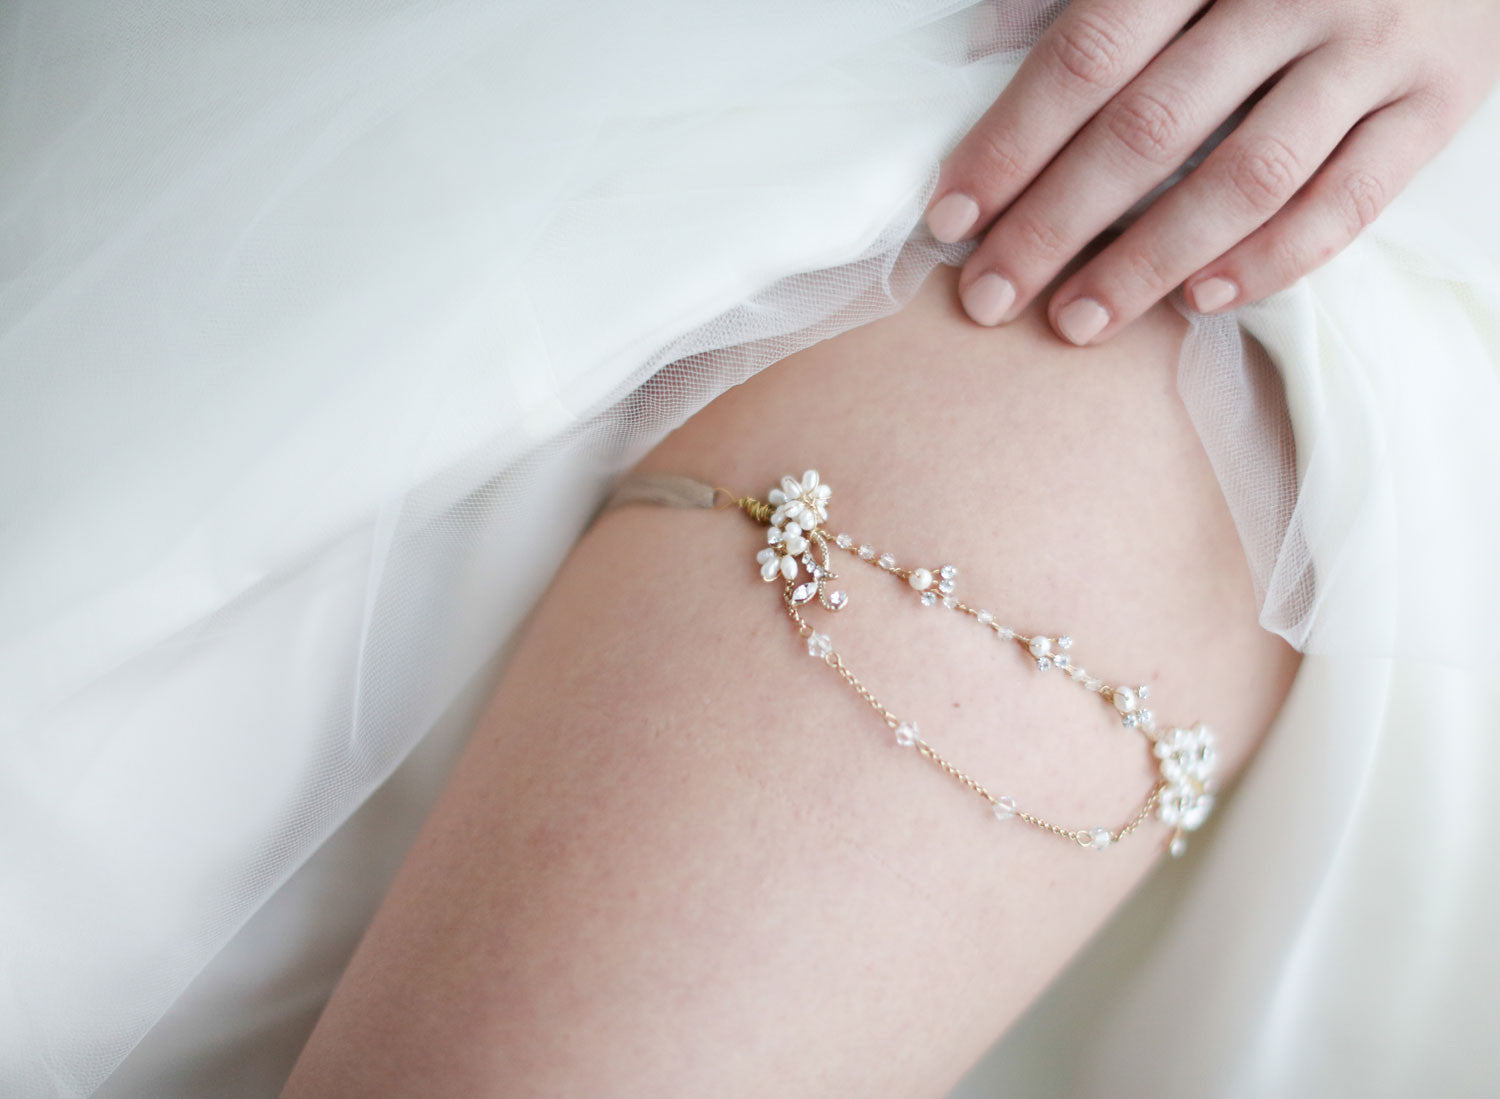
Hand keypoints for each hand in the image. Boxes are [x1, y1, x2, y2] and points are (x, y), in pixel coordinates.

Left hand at [926, 0, 1499, 343]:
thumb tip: (981, 50)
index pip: (1087, 57)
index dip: (1011, 144)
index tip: (952, 219)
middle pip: (1151, 128)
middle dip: (1055, 224)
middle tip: (990, 298)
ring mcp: (1373, 47)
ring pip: (1247, 177)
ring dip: (1150, 262)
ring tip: (1077, 323)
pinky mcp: (1440, 100)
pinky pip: (1349, 203)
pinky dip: (1273, 261)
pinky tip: (1199, 301)